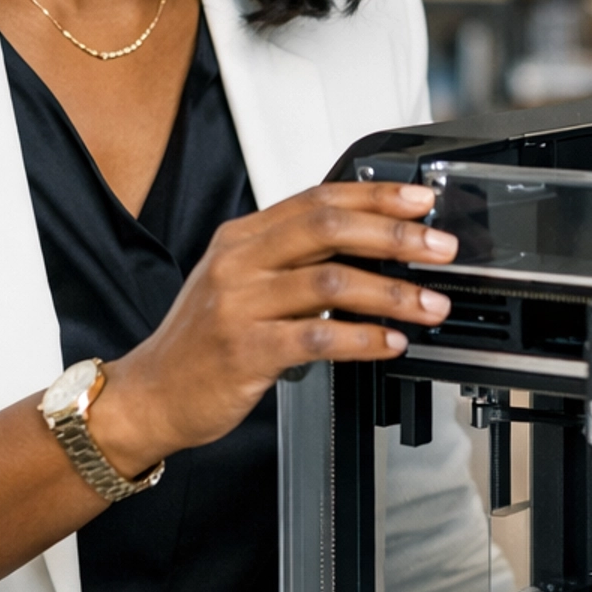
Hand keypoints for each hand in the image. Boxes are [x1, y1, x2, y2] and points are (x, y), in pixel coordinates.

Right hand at [89, 182, 455, 471]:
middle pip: (329, 229)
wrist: (151, 394)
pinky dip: (363, 338)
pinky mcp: (246, 351)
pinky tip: (390, 343)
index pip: (318, 200)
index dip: (375, 196)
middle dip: (395, 235)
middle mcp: (239, 264)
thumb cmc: (202, 343)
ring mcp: (240, 306)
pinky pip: (317, 337)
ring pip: (331, 283)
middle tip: (439, 248)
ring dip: (392, 293)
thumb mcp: (240, 285)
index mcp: (241, 238)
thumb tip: (369, 248)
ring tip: (430, 305)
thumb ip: (293, 263)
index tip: (421, 201)